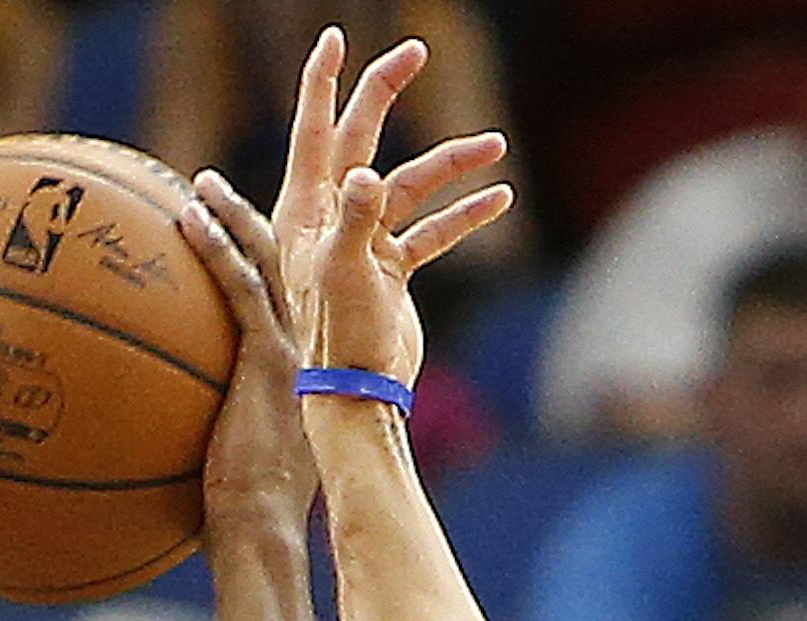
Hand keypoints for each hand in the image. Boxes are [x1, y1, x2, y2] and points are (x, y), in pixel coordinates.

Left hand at [179, 173, 311, 532]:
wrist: (260, 534)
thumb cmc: (232, 522)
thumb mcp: (206, 467)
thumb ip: (184, 438)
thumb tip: (129, 445)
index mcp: (285, 375)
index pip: (271, 301)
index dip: (247, 260)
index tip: (214, 234)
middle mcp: (295, 354)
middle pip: (274, 266)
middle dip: (242, 219)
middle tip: (205, 188)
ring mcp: (288, 353)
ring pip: (265, 261)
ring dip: (230, 216)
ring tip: (196, 185)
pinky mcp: (271, 361)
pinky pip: (241, 287)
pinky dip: (217, 247)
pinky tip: (186, 219)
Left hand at [272, 28, 510, 384]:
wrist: (357, 397)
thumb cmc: (339, 338)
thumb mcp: (345, 273)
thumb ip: (357, 220)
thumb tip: (367, 174)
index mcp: (306, 212)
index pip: (314, 131)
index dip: (323, 82)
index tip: (334, 38)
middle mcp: (332, 220)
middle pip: (361, 139)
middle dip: (387, 93)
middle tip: (415, 51)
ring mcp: (363, 244)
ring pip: (412, 186)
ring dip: (453, 166)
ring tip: (495, 147)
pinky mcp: (391, 272)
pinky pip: (432, 231)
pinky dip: (464, 215)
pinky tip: (500, 199)